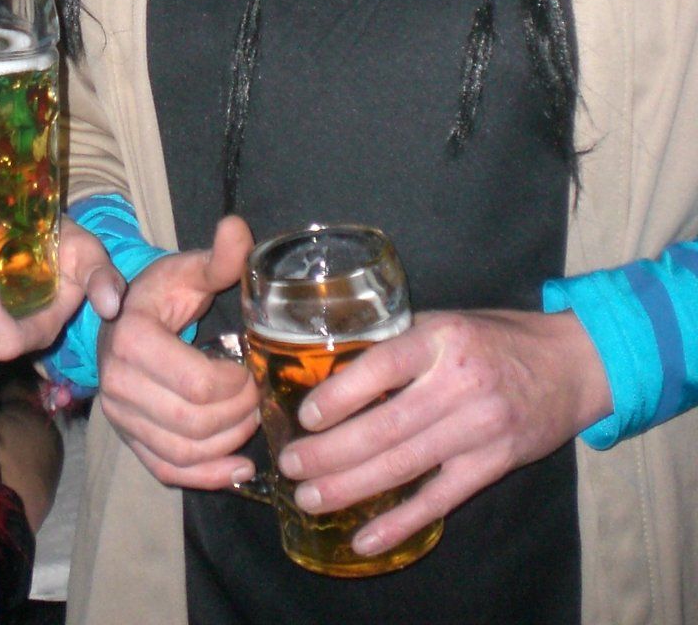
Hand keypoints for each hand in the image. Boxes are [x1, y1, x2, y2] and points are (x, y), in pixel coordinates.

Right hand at [97, 215, 259, 489]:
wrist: (125, 319)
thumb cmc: (162, 293)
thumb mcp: (190, 271)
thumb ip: (219, 258)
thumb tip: (237, 228)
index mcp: (133, 338)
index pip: (196, 383)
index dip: (237, 384)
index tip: (254, 369)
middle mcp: (117, 383)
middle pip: (193, 423)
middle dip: (238, 415)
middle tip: (259, 396)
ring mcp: (119, 416)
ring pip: (183, 452)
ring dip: (228, 444)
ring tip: (251, 421)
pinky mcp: (128, 438)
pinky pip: (167, 470)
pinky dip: (206, 476)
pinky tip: (239, 466)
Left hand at [277, 308, 613, 557]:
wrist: (570, 366)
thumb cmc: (496, 338)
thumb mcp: (445, 322)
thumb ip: (398, 343)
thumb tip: (334, 367)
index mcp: (442, 339)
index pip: (382, 368)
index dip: (340, 395)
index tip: (306, 416)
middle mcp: (459, 384)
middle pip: (385, 426)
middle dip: (330, 452)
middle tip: (291, 465)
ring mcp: (478, 429)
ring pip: (404, 465)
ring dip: (350, 487)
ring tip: (309, 498)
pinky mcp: (493, 465)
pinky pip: (439, 500)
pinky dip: (400, 522)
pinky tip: (365, 538)